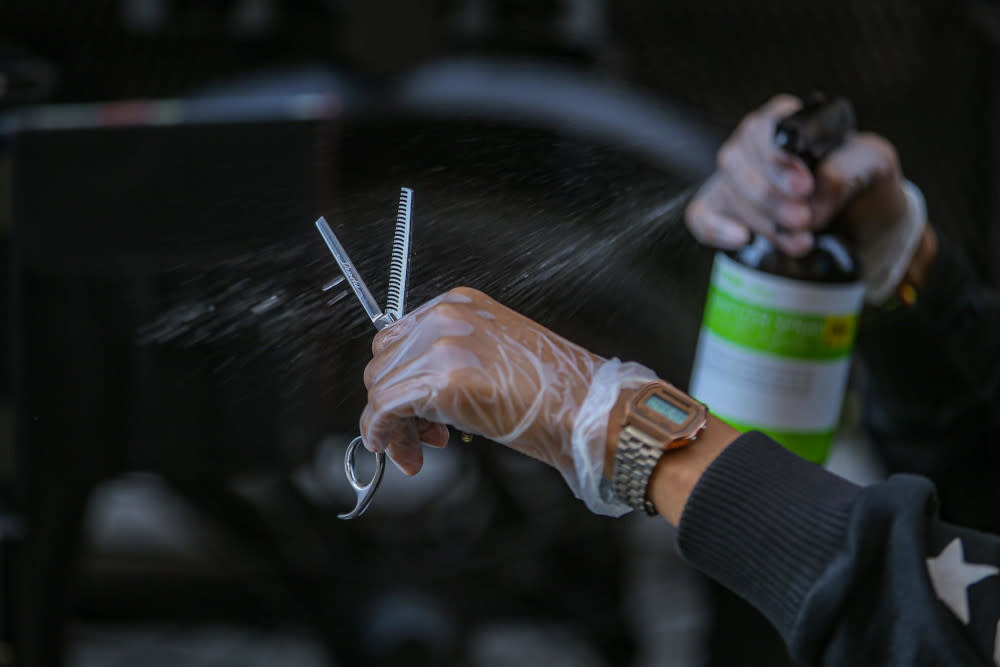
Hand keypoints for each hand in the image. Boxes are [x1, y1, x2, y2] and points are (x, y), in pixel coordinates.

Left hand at [361, 286, 655, 514]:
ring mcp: (441, 345)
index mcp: (460, 303)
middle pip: (384, 361)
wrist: (590, 410)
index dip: (400, 379)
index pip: (399, 337)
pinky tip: (404, 455)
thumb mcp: (497, 356)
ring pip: (380, 386)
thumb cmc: (558, 393)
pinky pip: (383, 409)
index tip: (414, 410)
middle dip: (394, 404)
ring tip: (422, 451)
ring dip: (393, 426)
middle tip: (424, 437)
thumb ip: (453, 359)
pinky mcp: (440, 382)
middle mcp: (445, 316)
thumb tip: (417, 392)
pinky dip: (383, 435)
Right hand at [685, 94, 909, 257]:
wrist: (859, 221)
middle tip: (804, 218)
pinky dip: (716, 228)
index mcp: (786, 123)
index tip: (805, 184)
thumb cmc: (861, 182)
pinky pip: (700, 216)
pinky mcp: (723, 211)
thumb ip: (848, 168)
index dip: (777, 157)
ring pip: (727, 191)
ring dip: (761, 219)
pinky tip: (743, 239)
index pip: (763, 127)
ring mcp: (734, 180)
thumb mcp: (873, 164)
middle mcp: (753, 146)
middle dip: (770, 196)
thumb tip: (814, 192)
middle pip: (737, 161)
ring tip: (799, 239)